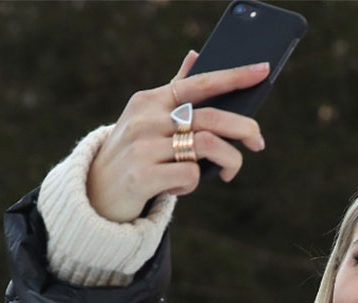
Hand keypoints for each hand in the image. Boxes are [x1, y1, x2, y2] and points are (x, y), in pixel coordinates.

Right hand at [86, 51, 270, 222]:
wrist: (95, 192)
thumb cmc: (133, 151)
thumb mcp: (147, 116)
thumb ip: (174, 89)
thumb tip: (196, 55)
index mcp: (150, 100)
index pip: (199, 82)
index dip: (233, 76)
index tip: (263, 71)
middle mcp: (146, 120)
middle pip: (212, 118)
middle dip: (245, 129)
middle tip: (259, 142)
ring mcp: (142, 147)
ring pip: (207, 147)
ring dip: (228, 162)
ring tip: (226, 173)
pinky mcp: (142, 177)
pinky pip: (189, 176)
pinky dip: (193, 185)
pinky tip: (180, 188)